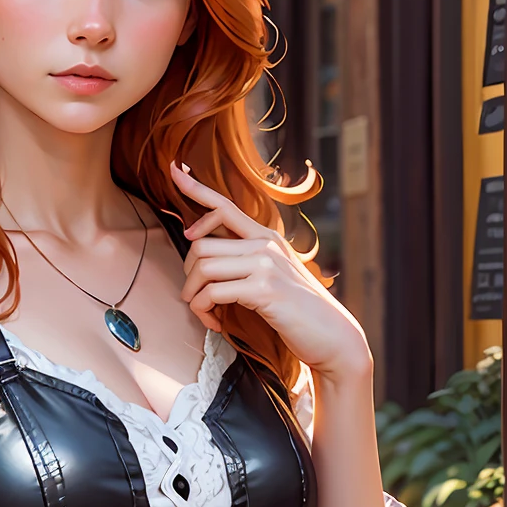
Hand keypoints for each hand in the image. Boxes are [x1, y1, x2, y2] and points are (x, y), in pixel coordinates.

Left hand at [172, 162, 370, 380]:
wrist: (331, 335)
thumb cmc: (296, 310)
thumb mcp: (273, 275)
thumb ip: (245, 260)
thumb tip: (205, 259)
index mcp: (266, 237)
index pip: (225, 206)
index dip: (196, 189)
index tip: (174, 170)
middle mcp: (266, 245)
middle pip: (200, 244)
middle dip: (188, 274)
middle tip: (196, 297)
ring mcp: (266, 265)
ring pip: (203, 267)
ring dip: (193, 295)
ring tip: (205, 312)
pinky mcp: (264, 289)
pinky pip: (212, 292)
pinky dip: (204, 311)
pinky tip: (214, 322)